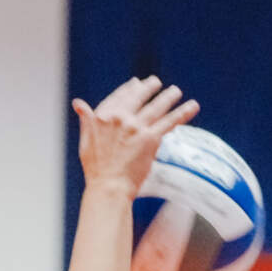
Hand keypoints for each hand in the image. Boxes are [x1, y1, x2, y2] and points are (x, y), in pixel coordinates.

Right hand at [71, 76, 197, 194]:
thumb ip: (87, 120)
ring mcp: (136, 127)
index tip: (136, 83)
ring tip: (176, 91)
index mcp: (103, 116)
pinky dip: (183, 112)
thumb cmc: (95, 169)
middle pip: (139, 97)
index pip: (119, 96)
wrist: (109, 187)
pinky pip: (169, 122)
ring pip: (157, 106)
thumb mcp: (86, 140)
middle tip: (157, 82)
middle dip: (149, 87)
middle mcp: (120, 118)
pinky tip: (193, 106)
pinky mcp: (151, 139)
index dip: (129, 88)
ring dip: (169, 96)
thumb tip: (78, 104)